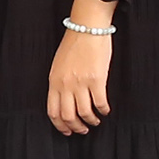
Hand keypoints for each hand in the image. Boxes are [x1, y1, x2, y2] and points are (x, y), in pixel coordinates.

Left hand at [47, 0, 115, 134]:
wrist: (87, 28)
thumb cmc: (74, 44)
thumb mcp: (58, 65)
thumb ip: (59, 83)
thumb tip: (64, 101)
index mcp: (54, 81)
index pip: (53, 111)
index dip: (60, 125)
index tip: (67, 131)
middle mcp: (65, 84)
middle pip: (68, 116)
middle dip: (76, 127)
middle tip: (82, 130)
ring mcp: (81, 83)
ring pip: (84, 113)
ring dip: (91, 121)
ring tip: (95, 121)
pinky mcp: (96, 79)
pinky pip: (100, 103)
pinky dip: (103, 110)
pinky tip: (105, 110)